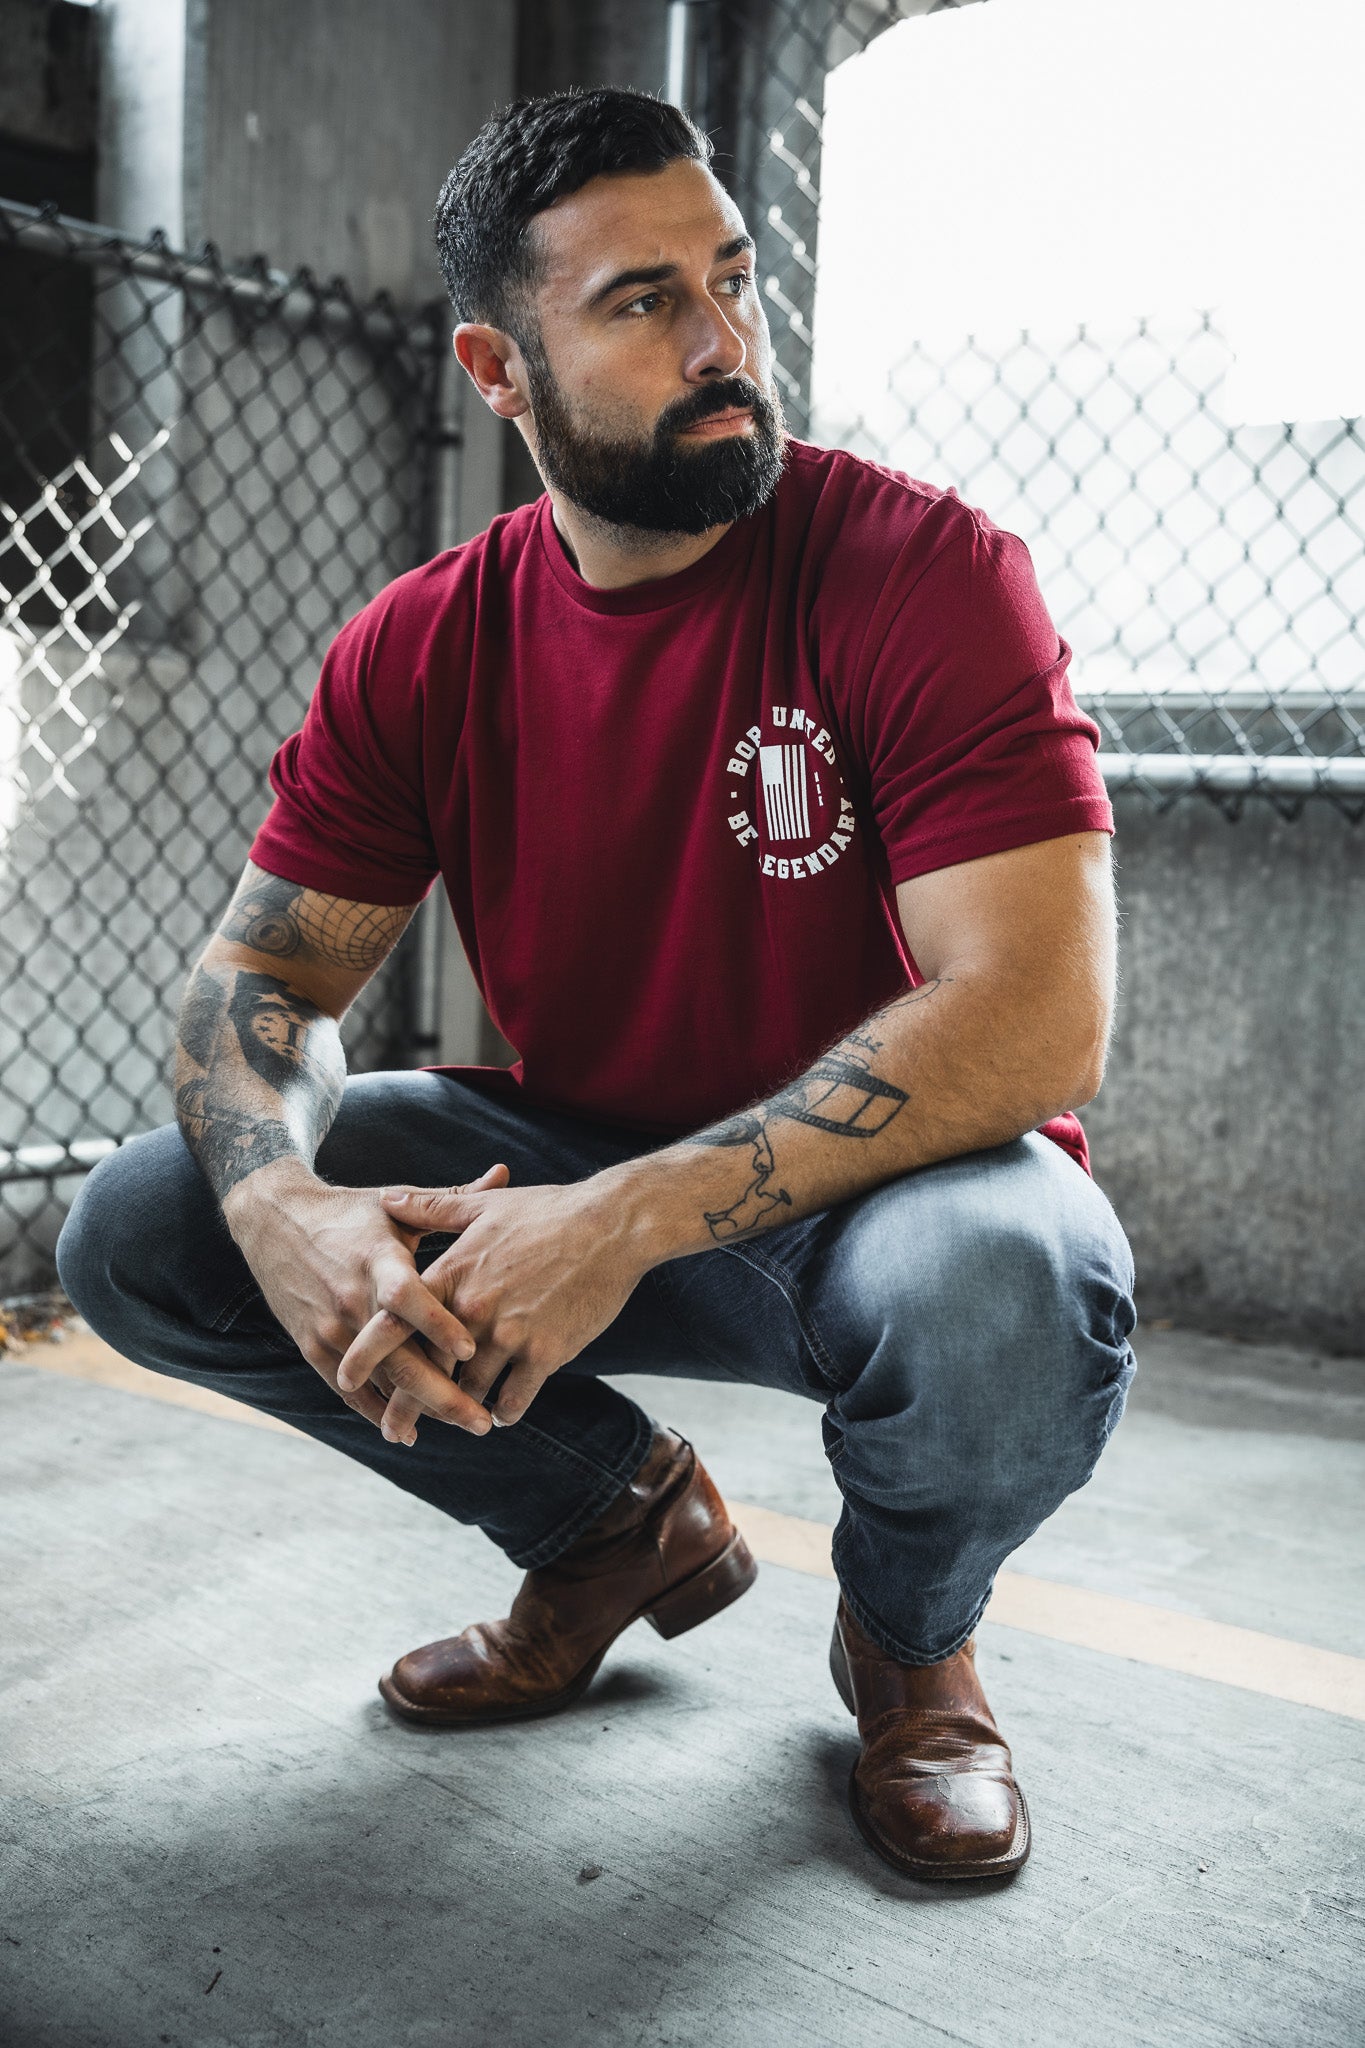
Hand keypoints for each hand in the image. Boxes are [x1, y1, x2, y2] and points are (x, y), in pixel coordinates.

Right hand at [223, 1161, 509, 1442]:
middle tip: (482, 1420)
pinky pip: (347, 1387)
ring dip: (416, 1409)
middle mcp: (351, 1296)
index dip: (438, 1325)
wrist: (272, 1220)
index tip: (473, 1351)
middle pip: (397, 1356)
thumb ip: (451, 1200)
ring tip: (461, 1425)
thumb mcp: (395, 1203)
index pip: (408, 1297)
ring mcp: (329, 1325)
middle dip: (441, 1394)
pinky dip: (376, 1410)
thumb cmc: (350, 1212)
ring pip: (377, 1379)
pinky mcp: (311, 1344)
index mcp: (377, 1258)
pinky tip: (405, 1429)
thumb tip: (504, 1173)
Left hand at [335, 1175, 649, 1432]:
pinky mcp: (545, 1353)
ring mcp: (509, 1334)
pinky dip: (506, 1411)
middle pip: (426, 1370)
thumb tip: (387, 1198)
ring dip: (463, 1408)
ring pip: (470, 1390)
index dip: (367, 1355)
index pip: (395, 1323)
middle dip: (407, 1406)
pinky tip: (503, 1413)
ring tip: (458, 1419)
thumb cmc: (549, 1211)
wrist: (612, 1226)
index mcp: (452, 1274)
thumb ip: (431, 1208)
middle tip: (395, 1430)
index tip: (347, 1379)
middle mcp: (473, 1309)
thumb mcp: (484, 1206)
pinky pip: (515, 1399)